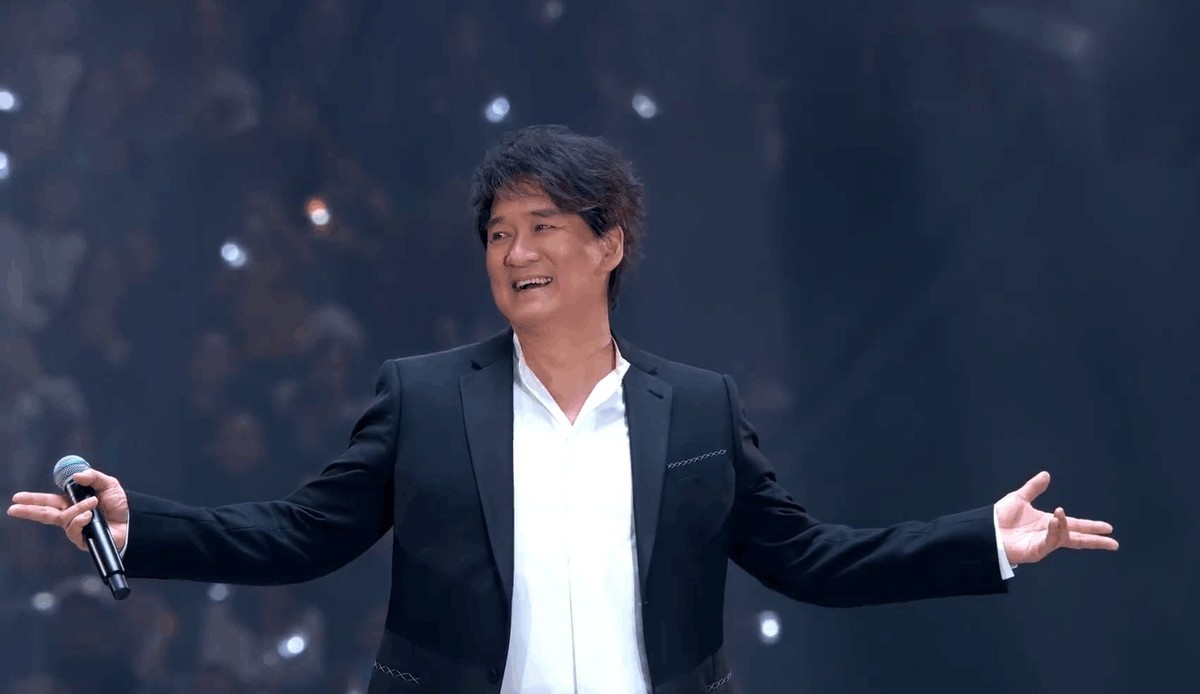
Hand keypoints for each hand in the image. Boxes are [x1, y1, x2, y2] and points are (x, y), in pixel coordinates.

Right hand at [7, 468, 128, 552]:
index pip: (49, 501)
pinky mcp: (82, 539)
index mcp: (73, 503)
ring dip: (77, 509)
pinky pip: (73, 529)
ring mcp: (76, 528)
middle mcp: (72, 516)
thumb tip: (77, 475)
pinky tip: (89, 516)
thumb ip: (93, 477)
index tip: (18, 497)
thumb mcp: (109, 485)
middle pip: (45, 514)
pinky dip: (80, 519)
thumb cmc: (121, 505)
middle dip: (28, 511)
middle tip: (12, 508)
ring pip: (64, 519)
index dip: (34, 499)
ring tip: (93, 503)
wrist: (135, 522)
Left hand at [995, 471, 1117, 564]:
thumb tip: (1046, 475)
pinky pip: (1050, 542)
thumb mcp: (1019, 498)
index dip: (1091, 526)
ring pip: (1064, 538)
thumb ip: (1033, 488)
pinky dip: (1055, 531)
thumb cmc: (1000, 517)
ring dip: (1065, 525)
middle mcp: (1048, 535)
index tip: (1108, 528)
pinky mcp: (1035, 551)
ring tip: (1060, 513)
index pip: (1075, 525)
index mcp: (1048, 523)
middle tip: (1113, 543)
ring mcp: (1043, 544)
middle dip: (1095, 540)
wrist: (984, 530)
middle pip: (1077, 538)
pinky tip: (1054, 520)